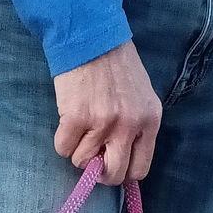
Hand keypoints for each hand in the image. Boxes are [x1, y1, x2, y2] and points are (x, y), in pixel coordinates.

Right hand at [54, 41, 161, 185]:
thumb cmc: (116, 67)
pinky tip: (68, 121)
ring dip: (77, 150)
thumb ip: (136, 128)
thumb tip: (118, 160)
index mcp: (150, 121)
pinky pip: (63, 148)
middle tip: (91, 157)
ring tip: (80, 126)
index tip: (110, 163)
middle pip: (114, 174)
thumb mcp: (141, 97)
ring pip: (83, 161)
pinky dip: (62, 140)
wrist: (91, 37)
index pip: (139, 169)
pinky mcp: (76, 117)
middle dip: (99, 172)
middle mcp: (129, 125)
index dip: (122, 172)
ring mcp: (102, 122)